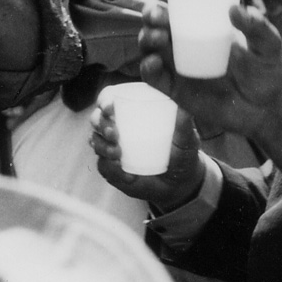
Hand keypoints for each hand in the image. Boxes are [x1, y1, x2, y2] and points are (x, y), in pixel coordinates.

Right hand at [89, 90, 203, 211]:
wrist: (178, 183)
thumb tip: (185, 107)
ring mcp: (111, 148)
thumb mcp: (186, 139)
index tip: (110, 107)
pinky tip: (128, 176)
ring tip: (118, 154)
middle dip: (100, 124)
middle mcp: (117, 126)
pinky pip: (103, 166)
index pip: (110, 97)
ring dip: (102, 146)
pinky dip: (112, 169)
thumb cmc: (182, 153)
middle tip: (114, 134)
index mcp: (132, 111)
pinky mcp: (111, 168)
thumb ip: (185, 124)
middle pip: (96, 118)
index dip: (105, 99)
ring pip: (95, 141)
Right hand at [137, 1, 281, 148]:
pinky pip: (154, 78)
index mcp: (205, 26)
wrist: (267, 109)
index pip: (180, 5)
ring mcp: (179, 66)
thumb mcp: (268, 45)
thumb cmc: (268, 71)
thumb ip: (257, 26)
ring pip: (151, 47)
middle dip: (151, 14)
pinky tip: (153, 62)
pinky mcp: (176, 90)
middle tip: (157, 14)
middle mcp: (187, 43)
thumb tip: (234, 9)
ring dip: (147, 37)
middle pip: (159, 23)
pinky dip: (147, 68)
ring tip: (159, 37)